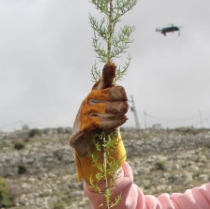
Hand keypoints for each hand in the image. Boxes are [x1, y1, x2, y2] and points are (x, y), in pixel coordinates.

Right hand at [70, 62, 128, 183]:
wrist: (90, 144)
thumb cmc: (103, 122)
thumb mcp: (112, 107)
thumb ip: (115, 90)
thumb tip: (111, 64)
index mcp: (96, 94)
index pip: (103, 80)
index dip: (107, 73)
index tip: (112, 65)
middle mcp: (88, 101)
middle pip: (105, 94)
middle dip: (118, 99)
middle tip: (127, 105)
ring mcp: (83, 113)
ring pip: (103, 108)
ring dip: (116, 111)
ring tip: (126, 113)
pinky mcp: (82, 127)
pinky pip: (99, 122)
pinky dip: (113, 121)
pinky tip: (123, 120)